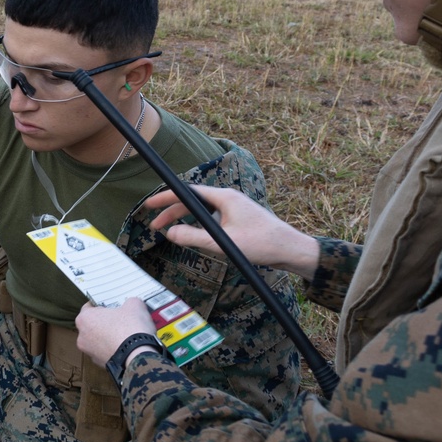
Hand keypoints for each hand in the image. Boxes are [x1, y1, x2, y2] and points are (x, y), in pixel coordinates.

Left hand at [76, 298, 154, 367]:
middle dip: (105, 322)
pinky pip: (107, 352)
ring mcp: (90, 353)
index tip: (113, 306)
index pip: (90, 307)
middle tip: (121, 319)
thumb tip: (130, 305)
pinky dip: (114, 349)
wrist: (138, 357)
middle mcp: (82, 337)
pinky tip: (127, 347)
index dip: (103, 305)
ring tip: (126, 334)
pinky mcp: (100, 365)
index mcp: (84, 319)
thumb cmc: (131, 328)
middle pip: (93, 325)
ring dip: (109, 337)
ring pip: (99, 341)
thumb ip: (129, 302)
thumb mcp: (134, 305)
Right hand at [144, 185, 319, 279]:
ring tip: (169, 231)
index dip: (165, 197)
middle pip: (192, 200)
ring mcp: (235, 208)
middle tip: (154, 225)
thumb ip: (193, 237)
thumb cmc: (262, 244)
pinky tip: (193, 235)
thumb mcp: (223, 243)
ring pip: (201, 209)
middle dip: (171, 212)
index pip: (187, 191)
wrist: (291, 250)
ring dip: (183, 219)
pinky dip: (197, 223)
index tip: (150, 204)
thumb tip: (170, 234)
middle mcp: (228, 198)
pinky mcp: (239, 218)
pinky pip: (211, 216)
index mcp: (224, 197)